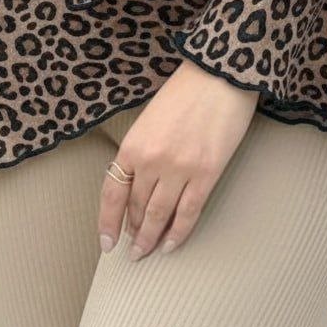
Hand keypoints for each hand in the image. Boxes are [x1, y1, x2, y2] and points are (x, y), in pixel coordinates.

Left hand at [97, 58, 257, 260]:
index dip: (108, 222)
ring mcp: (180, 169)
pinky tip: (172, 244)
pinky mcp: (206, 174)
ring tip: (148, 251)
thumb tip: (138, 182)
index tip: (107, 242)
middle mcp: (152, 160)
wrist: (219, 74)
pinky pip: (189, 212)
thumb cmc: (185, 91)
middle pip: (137, 207)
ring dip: (152, 238)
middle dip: (133, 230)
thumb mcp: (150, 118)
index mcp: (133, 144)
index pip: (112, 193)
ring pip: (160, 215)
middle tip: (133, 247)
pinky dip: (179, 232)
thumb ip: (142, 149)